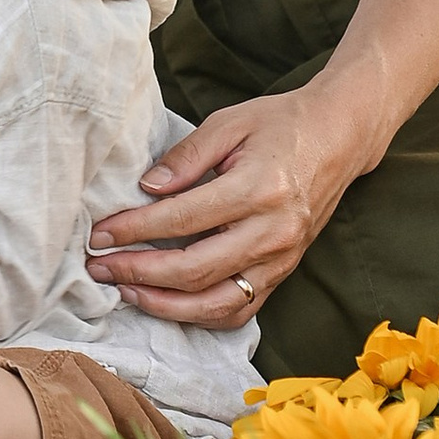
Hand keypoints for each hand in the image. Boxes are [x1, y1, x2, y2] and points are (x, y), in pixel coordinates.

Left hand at [86, 86, 380, 331]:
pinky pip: (241, 310)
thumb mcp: (229, 123)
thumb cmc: (280, 124)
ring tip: (126, 292)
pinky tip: (168, 304)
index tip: (100, 233)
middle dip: (139, 273)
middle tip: (99, 267)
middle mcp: (273, 231)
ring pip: (217, 301)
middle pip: (195, 269)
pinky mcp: (286, 272)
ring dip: (165, 304)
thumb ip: (186, 157)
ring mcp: (283, 258)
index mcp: (259, 188)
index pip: (183, 219)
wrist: (339, 138)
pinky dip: (201, 315)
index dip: (135, 230)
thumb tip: (145, 189)